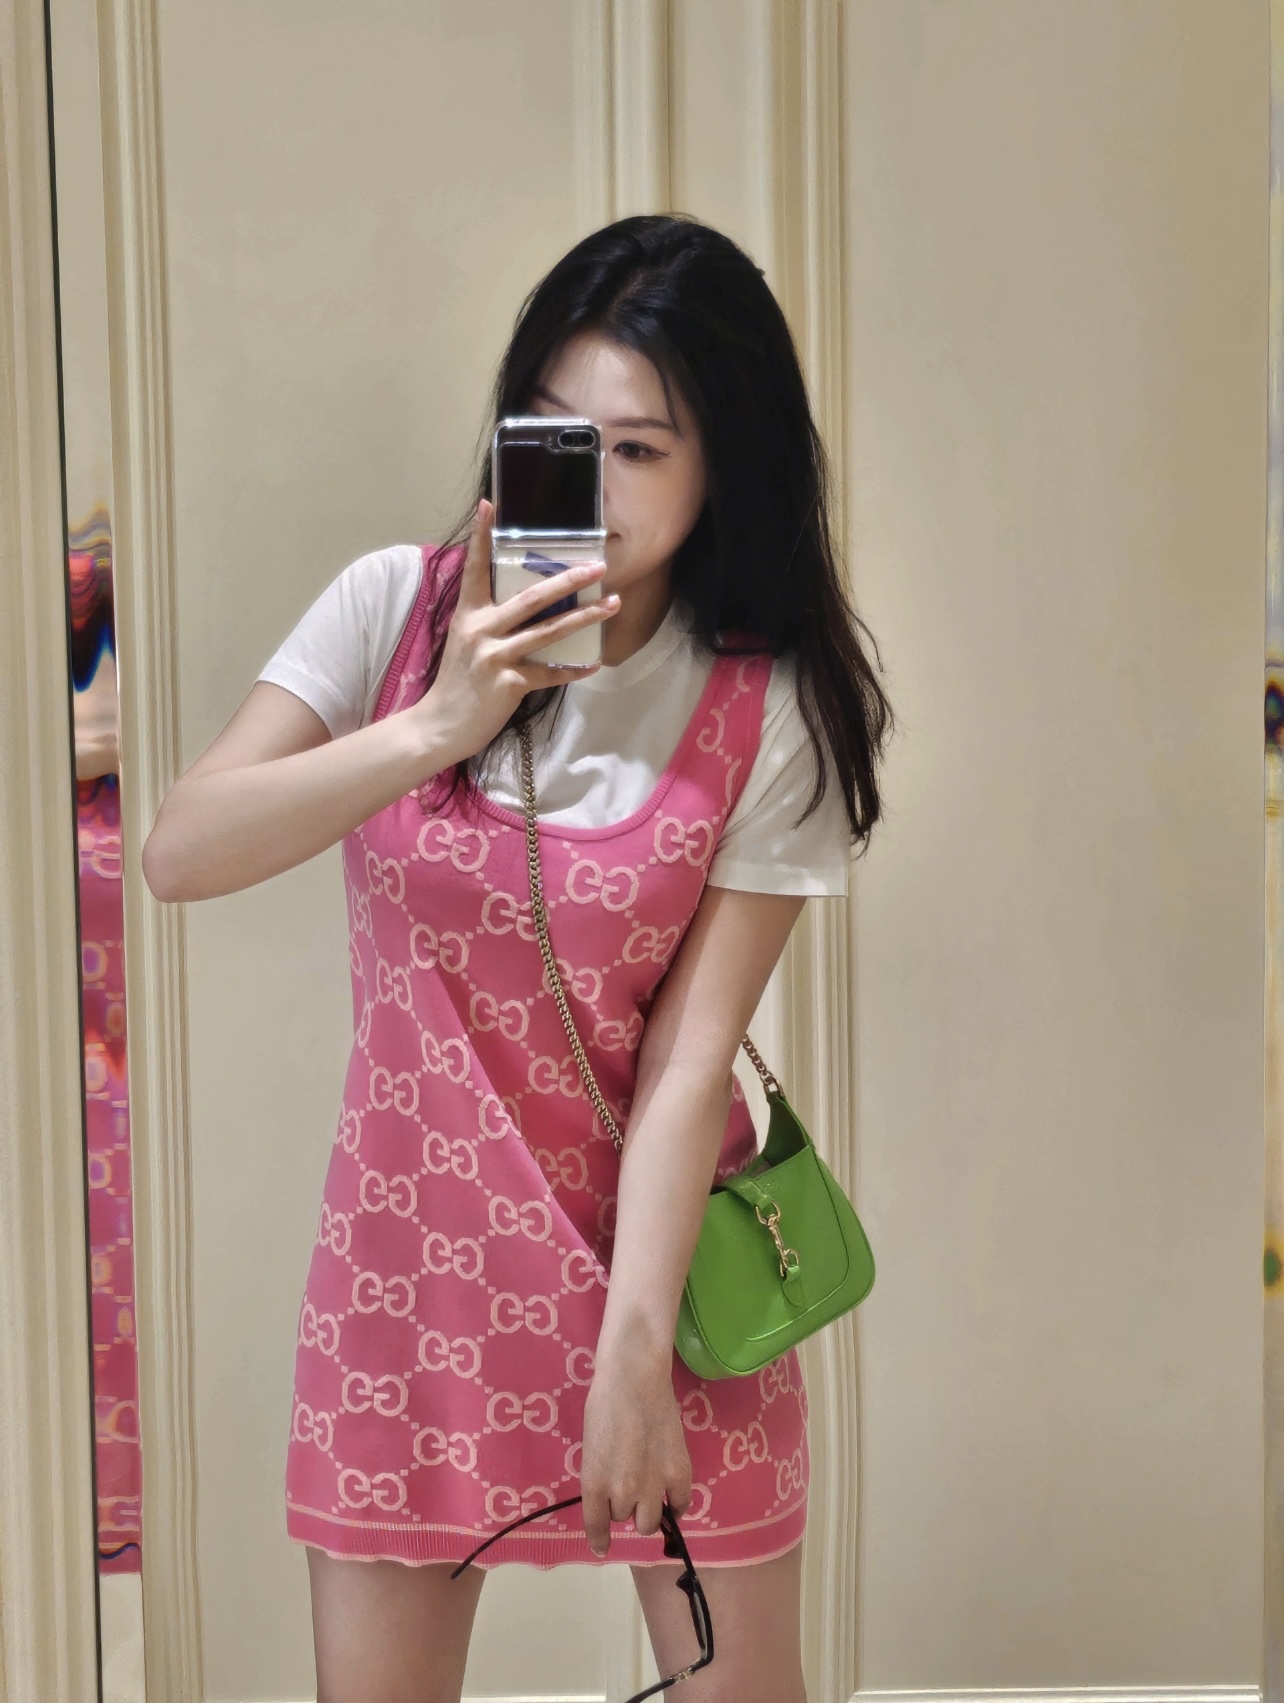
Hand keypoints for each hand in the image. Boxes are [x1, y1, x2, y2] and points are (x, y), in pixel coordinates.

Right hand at [409, 498, 616, 767]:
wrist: (440, 725)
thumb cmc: (456, 683)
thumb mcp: (464, 642)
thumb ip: (488, 621)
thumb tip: (524, 604)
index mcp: (468, 615)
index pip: (475, 568)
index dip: (481, 536)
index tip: (489, 504)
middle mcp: (481, 630)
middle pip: (531, 597)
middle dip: (568, 579)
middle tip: (597, 565)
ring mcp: (496, 656)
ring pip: (549, 631)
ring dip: (585, 617)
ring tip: (613, 604)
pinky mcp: (509, 683)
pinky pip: (550, 673)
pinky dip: (573, 670)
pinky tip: (594, 664)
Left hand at [579, 1354, 692, 1557]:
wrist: (634, 1378)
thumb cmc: (603, 1404)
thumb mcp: (591, 1448)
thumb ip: (600, 1477)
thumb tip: (611, 1497)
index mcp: (594, 1484)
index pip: (597, 1527)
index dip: (599, 1539)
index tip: (602, 1546)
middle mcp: (623, 1492)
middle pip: (624, 1519)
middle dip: (623, 1506)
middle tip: (626, 1485)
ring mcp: (654, 1484)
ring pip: (649, 1521)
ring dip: (646, 1509)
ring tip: (648, 1490)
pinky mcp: (679, 1473)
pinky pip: (680, 1506)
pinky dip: (675, 1504)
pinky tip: (670, 1494)